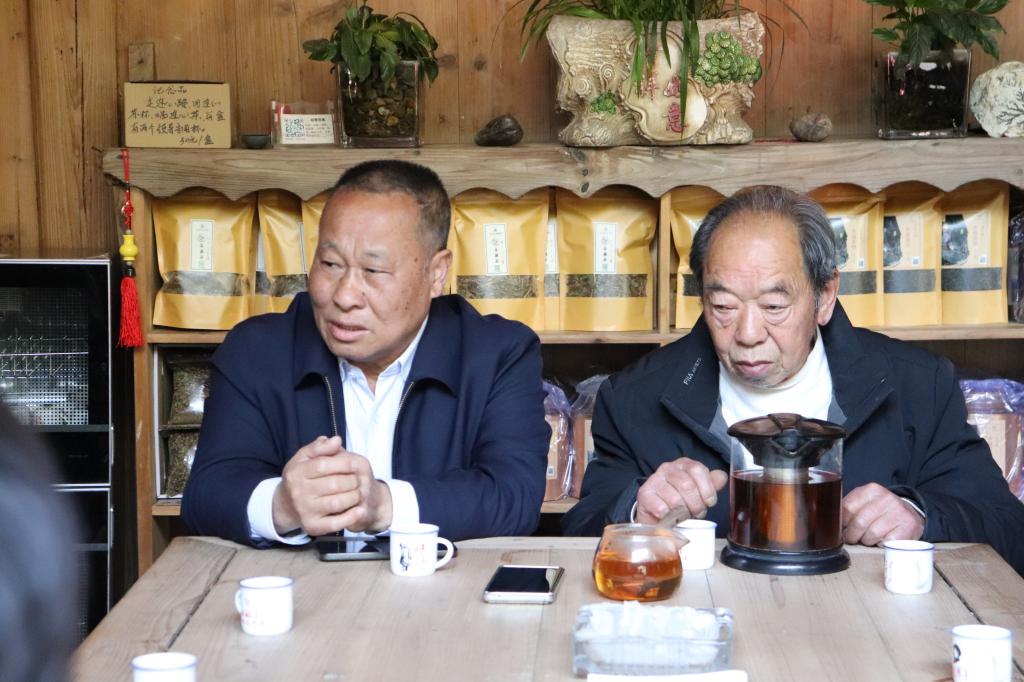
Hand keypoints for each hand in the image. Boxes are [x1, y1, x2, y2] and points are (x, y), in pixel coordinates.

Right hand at [272, 435, 392, 536]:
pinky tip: (359, 509)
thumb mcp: (304, 458)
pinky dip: (351, 517)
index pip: (323, 465)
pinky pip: (335, 524)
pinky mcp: (312, 526)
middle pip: (334, 484)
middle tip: (358, 479)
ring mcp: (305, 511)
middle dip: (352, 480)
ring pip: (338, 503)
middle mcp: (298, 492)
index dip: (344, 463)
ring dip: (354, 496)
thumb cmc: (300, 477)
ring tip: (358, 491)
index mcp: (296, 472)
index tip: (356, 462)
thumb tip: (336, 440)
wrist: (285, 505)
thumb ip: (320, 447)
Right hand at [635, 458, 728, 524]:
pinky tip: (669, 517)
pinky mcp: (644, 494)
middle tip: (696, 513)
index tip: (709, 502)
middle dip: (696, 505)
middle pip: (687, 486)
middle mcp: (668, 468)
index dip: (707, 490)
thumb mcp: (700, 491)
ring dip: (683, 514)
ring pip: (675, 500)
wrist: (657, 514)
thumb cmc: (682, 500)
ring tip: (683, 516)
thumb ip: (712, 484)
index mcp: (684, 464)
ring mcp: (654, 480)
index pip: (698, 470)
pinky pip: (661, 509)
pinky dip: (669, 518)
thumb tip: (722, 477)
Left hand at [841, 483, 923, 545]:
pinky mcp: (909, 526)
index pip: (847, 508)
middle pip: (859, 522)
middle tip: (852, 539)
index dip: (841, 523)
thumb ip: (849, 508)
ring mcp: (899, 512)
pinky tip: (882, 541)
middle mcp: (886, 498)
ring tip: (868, 539)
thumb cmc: (881, 511)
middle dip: (852, 535)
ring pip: (872, 534)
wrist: (910, 514)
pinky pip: (887, 542)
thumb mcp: (865, 503)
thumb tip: (829, 521)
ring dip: (867, 541)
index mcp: (871, 490)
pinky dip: (881, 545)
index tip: (841, 529)